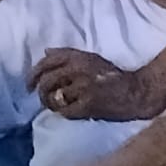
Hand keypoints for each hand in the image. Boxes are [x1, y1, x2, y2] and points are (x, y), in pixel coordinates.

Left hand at [29, 49, 165, 120]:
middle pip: (46, 80)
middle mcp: (77, 70)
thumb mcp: (90, 58)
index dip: (33, 73)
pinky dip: (63, 112)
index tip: (29, 84)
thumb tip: (45, 52)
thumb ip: (67, 54)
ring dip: (50, 104)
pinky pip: (65, 111)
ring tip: (54, 106)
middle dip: (39, 92)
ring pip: (54, 97)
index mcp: (77, 57)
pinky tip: (68, 112)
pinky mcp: (88, 105)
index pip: (47, 62)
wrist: (135, 92)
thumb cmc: (112, 75)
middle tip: (41, 99)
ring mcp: (82, 88)